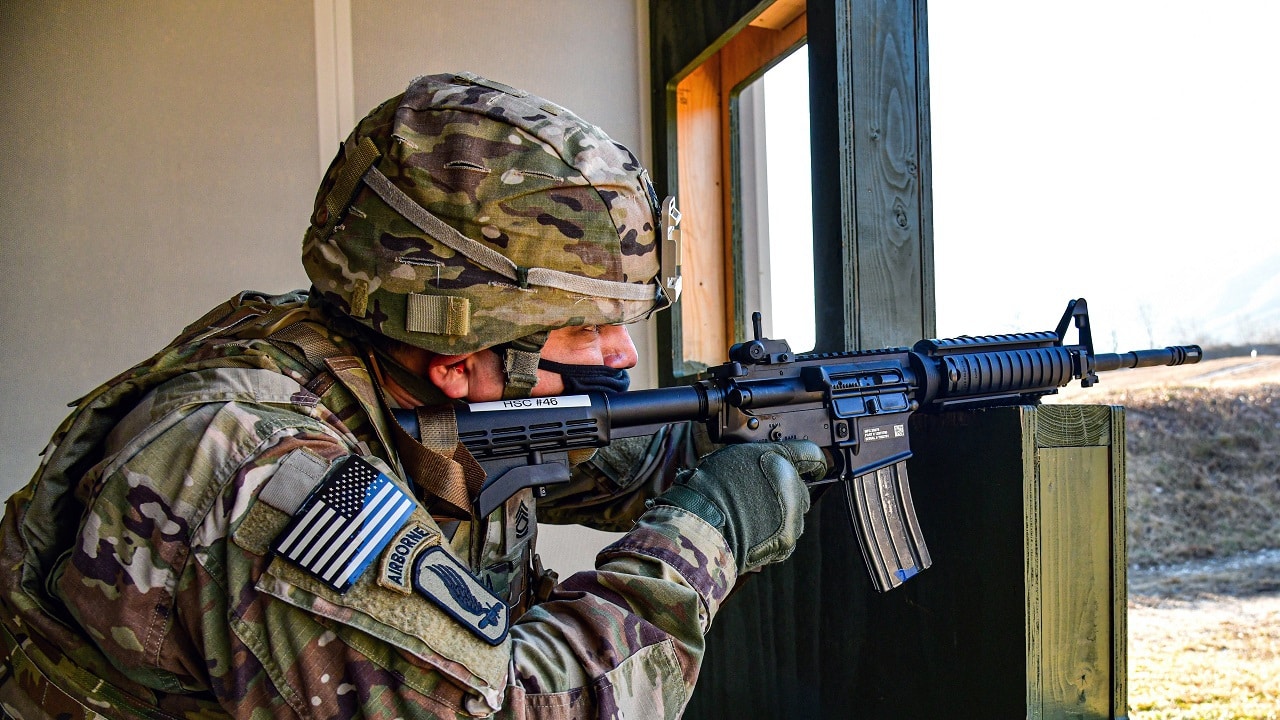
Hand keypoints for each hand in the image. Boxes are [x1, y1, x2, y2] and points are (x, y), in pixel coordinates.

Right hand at [653, 440, 826, 572]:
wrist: (705, 523)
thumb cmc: (709, 487)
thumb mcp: (731, 458)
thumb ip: (755, 460)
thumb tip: (758, 466)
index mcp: (780, 461)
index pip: (810, 455)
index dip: (813, 461)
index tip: (815, 467)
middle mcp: (792, 487)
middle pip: (800, 489)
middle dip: (787, 493)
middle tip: (762, 497)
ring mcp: (792, 517)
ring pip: (794, 515)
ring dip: (780, 516)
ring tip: (752, 518)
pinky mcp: (786, 542)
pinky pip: (785, 537)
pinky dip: (773, 537)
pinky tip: (752, 533)